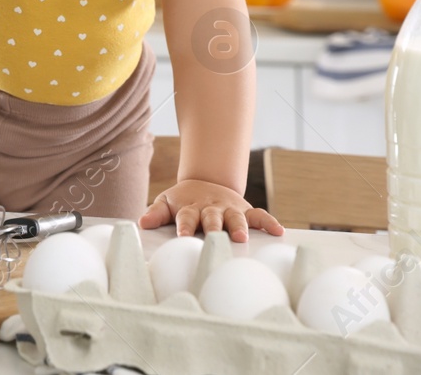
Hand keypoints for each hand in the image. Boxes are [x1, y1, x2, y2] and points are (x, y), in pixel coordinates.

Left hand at [139, 178, 284, 241]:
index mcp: (190, 208)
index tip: (182, 235)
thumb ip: (156, 213)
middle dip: (214, 227)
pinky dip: (269, 222)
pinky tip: (278, 231)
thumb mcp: (166, 202)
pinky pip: (259, 215)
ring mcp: (229, 209)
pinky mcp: (245, 210)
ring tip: (242, 237)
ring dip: (239, 226)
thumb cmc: (183, 201)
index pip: (186, 217)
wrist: (204, 183)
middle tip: (217, 237)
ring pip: (236, 218)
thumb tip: (141, 222)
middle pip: (212, 218)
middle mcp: (211, 209)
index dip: (184, 226)